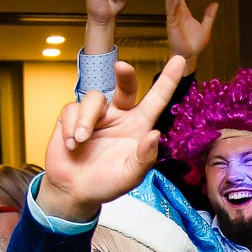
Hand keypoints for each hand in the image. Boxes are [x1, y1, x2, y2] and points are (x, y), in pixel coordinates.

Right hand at [38, 55, 186, 221]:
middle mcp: (119, 116)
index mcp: (138, 128)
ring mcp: (96, 115)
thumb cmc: (106, 184)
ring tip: (82, 141)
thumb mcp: (130, 176)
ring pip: (94, 98)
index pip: (156, 100)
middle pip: (125, 86)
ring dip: (86, 119)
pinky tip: (72, 144)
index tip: (180, 60)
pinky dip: (71, 126)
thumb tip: (155, 135)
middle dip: (125, 74)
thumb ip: (144, 158)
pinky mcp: (73, 116)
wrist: (73, 191)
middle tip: (122, 67)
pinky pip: (72, 109)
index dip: (168, 80)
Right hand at [166, 0, 217, 68]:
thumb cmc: (196, 45)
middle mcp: (178, 15)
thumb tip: (215, 4)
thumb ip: (209, 15)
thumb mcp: (206, 27)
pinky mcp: (172, 26)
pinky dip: (173, 5)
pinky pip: (171, 13)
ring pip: (171, 3)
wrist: (191, 57)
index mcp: (184, 15)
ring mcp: (174, 20)